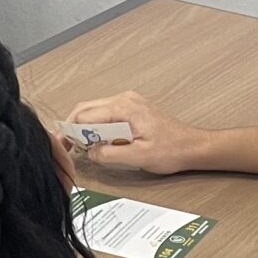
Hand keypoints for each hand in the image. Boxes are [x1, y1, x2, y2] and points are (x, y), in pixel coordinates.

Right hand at [60, 91, 200, 176]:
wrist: (192, 146)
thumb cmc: (172, 150)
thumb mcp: (138, 157)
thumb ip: (109, 155)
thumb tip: (90, 152)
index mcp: (124, 108)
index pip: (85, 116)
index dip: (71, 132)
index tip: (65, 146)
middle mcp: (124, 99)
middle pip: (86, 109)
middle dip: (74, 128)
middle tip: (68, 146)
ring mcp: (128, 102)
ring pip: (95, 110)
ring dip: (85, 127)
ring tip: (83, 147)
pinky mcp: (132, 108)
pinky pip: (106, 113)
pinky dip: (97, 126)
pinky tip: (100, 141)